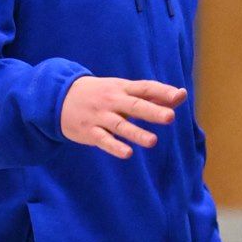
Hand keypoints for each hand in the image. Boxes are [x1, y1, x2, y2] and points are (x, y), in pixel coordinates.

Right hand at [60, 76, 186, 159]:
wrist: (60, 96)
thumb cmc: (102, 94)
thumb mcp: (124, 90)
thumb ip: (152, 95)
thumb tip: (181, 95)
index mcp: (123, 88)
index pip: (145, 88)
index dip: (162, 91)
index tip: (179, 95)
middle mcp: (112, 101)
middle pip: (134, 105)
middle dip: (152, 111)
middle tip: (170, 117)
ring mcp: (100, 116)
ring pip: (120, 125)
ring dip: (136, 133)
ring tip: (153, 141)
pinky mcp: (90, 131)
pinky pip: (103, 140)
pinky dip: (115, 147)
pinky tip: (128, 153)